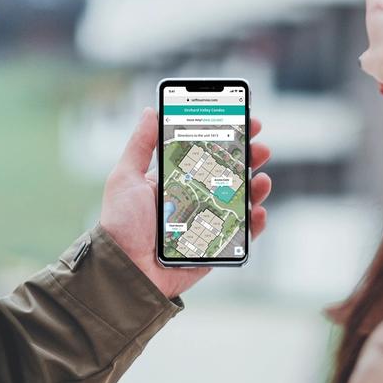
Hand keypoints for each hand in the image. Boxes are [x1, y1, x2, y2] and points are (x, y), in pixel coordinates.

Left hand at [99, 108, 272, 299]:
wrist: (124, 271)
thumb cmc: (120, 225)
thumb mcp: (125, 178)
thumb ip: (140, 145)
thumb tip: (151, 110)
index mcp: (174, 179)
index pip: (206, 151)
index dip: (227, 136)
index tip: (245, 120)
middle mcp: (193, 198)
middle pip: (228, 174)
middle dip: (248, 158)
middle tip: (261, 148)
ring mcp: (206, 222)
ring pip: (239, 201)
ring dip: (256, 188)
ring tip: (262, 180)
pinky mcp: (213, 247)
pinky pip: (241, 235)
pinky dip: (254, 224)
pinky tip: (257, 211)